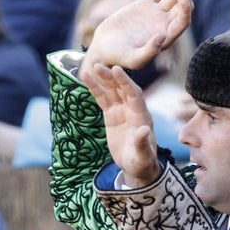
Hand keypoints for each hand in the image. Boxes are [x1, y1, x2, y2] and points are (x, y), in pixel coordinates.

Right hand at [81, 62, 159, 187]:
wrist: (135, 165)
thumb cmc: (141, 161)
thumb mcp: (142, 155)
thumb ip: (142, 143)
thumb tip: (144, 130)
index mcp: (142, 115)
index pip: (134, 94)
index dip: (125, 82)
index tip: (116, 69)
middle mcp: (132, 109)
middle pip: (121, 88)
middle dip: (111, 76)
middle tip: (98, 64)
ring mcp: (121, 110)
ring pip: (111, 90)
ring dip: (102, 78)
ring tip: (91, 65)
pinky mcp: (111, 114)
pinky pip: (102, 98)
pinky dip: (94, 88)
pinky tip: (85, 77)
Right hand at [82, 0, 192, 72]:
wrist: (105, 47)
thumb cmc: (119, 57)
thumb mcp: (133, 59)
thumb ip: (149, 51)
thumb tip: (162, 37)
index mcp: (166, 38)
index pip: (183, 22)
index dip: (186, 10)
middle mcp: (165, 24)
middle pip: (182, 7)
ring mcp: (157, 13)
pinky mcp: (146, 4)